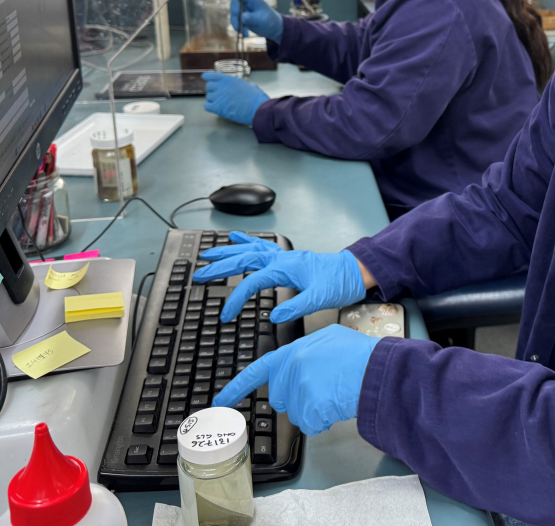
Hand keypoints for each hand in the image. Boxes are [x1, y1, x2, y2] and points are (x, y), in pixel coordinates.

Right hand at [193, 233, 366, 322]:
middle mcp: (281, 258)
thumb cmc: (339, 283)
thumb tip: (273, 316)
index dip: (236, 298)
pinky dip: (246, 241)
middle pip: (244, 259)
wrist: (354, 272)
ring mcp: (284, 256)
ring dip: (227, 251)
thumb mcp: (320, 299)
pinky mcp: (288, 258)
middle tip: (199, 273)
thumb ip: (296, 307)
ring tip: (208, 253)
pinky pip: (262, 246)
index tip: (226, 314)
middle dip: (220, 266)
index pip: (252, 281)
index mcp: (285, 268)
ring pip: (249, 250)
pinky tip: (236, 237)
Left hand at [203, 73, 268, 124]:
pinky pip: (207, 106)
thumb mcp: (250, 86)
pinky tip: (216, 108)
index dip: (208, 77)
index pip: (211, 75)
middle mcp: (221, 86)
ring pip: (208, 97)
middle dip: (213, 90)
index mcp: (228, 79)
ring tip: (221, 103)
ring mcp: (218, 97)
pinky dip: (210, 107)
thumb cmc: (256, 98)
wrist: (256, 109)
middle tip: (218, 94)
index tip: (205, 78)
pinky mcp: (217, 108)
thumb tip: (247, 87)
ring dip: (213, 99)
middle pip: (209, 86)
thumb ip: (243, 85)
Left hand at [213, 324, 380, 434]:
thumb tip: (298, 364)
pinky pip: (310, 425)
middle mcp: (290, 370)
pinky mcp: (308, 410)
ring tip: (334, 393)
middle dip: (297, 399)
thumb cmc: (358, 355)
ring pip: (296, 414)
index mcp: (291, 352)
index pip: (256, 372)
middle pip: (281, 399)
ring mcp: (298, 391)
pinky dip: (322, 420)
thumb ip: (304, 352)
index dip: (237, 388)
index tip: (221, 400)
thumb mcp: (326, 338)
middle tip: (322, 389)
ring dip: (313, 410)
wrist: (376, 370)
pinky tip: (336, 405)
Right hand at [232, 0, 283, 43]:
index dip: (235, 3)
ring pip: (234, 16)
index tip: (236, 13)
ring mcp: (243, 11)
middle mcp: (246, 4)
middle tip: (238, 28)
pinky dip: (239, 28)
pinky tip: (245, 35)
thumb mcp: (261, 19)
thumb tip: (242, 17)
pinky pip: (236, 22)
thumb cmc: (270, 20)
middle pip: (234, 7)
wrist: (273, 28)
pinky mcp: (242, 18)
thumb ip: (252, 17)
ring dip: (237, 25)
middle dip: (235, 18)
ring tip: (245, 34)